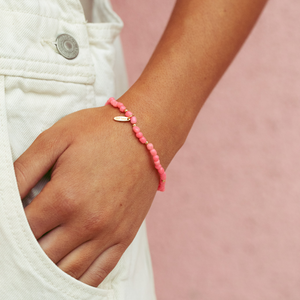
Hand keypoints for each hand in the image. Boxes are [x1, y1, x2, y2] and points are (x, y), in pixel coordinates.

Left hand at [13, 104, 158, 286]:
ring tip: (35, 270)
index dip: (7, 233)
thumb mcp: (55, 139)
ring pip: (67, 273)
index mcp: (64, 197)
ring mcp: (108, 233)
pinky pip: (99, 273)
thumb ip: (22, 170)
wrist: (146, 135)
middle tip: (17, 252)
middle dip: (22, 256)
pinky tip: (66, 283)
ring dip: (46, 275)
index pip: (20, 231)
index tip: (7, 229)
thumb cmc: (100, 133)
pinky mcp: (124, 236)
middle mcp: (86, 223)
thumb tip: (1, 197)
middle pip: (40, 257)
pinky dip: (79, 284)